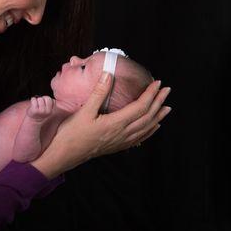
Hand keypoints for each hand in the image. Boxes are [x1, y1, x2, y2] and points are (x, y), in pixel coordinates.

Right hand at [30, 72, 171, 178]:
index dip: (151, 94)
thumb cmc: (71, 133)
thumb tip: (108, 74)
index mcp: (115, 123)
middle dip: (158, 102)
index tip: (158, 83)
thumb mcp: (84, 111)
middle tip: (167, 90)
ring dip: (158, 117)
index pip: (140, 107)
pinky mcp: (116, 146)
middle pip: (147, 117)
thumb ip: (98, 93)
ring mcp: (120, 141)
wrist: (64, 155)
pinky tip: (153, 127)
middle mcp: (122, 134)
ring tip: (167, 108)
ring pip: (146, 129)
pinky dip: (149, 131)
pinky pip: (139, 138)